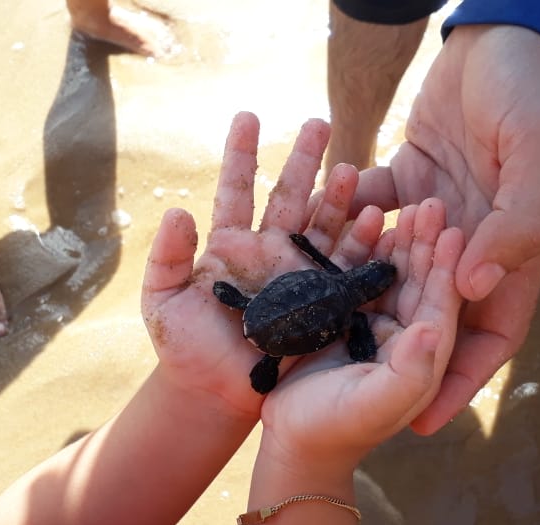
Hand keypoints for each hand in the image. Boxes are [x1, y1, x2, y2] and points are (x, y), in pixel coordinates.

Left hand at [141, 112, 380, 419]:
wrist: (214, 393)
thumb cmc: (183, 347)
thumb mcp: (162, 300)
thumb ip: (167, 257)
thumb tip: (177, 211)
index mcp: (230, 245)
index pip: (237, 189)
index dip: (241, 154)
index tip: (248, 116)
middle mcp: (268, 251)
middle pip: (289, 195)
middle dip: (304, 159)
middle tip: (319, 122)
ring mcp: (298, 275)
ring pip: (322, 226)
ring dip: (338, 198)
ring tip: (351, 169)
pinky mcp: (321, 302)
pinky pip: (344, 268)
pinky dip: (361, 244)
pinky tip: (377, 219)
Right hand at [258, 199, 465, 474]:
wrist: (289, 440)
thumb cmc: (334, 431)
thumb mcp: (374, 407)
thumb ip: (409, 373)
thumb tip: (437, 329)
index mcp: (426, 356)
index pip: (443, 306)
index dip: (448, 271)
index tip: (453, 233)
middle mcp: (407, 333)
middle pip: (421, 281)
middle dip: (427, 244)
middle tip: (433, 203)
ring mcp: (375, 319)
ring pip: (392, 270)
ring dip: (399, 238)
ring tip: (404, 201)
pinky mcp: (344, 310)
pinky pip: (356, 268)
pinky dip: (361, 242)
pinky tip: (366, 212)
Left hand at [342, 25, 539, 433]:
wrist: (512, 35)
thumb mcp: (538, 159)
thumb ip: (514, 225)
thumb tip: (468, 291)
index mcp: (515, 250)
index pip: (491, 333)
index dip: (461, 380)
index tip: (422, 423)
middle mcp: (476, 239)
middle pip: (434, 311)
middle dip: (397, 351)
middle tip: (349, 390)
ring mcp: (442, 211)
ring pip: (396, 266)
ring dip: (361, 294)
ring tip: (315, 330)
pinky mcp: (412, 177)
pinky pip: (372, 212)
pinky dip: (345, 223)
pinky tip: (306, 240)